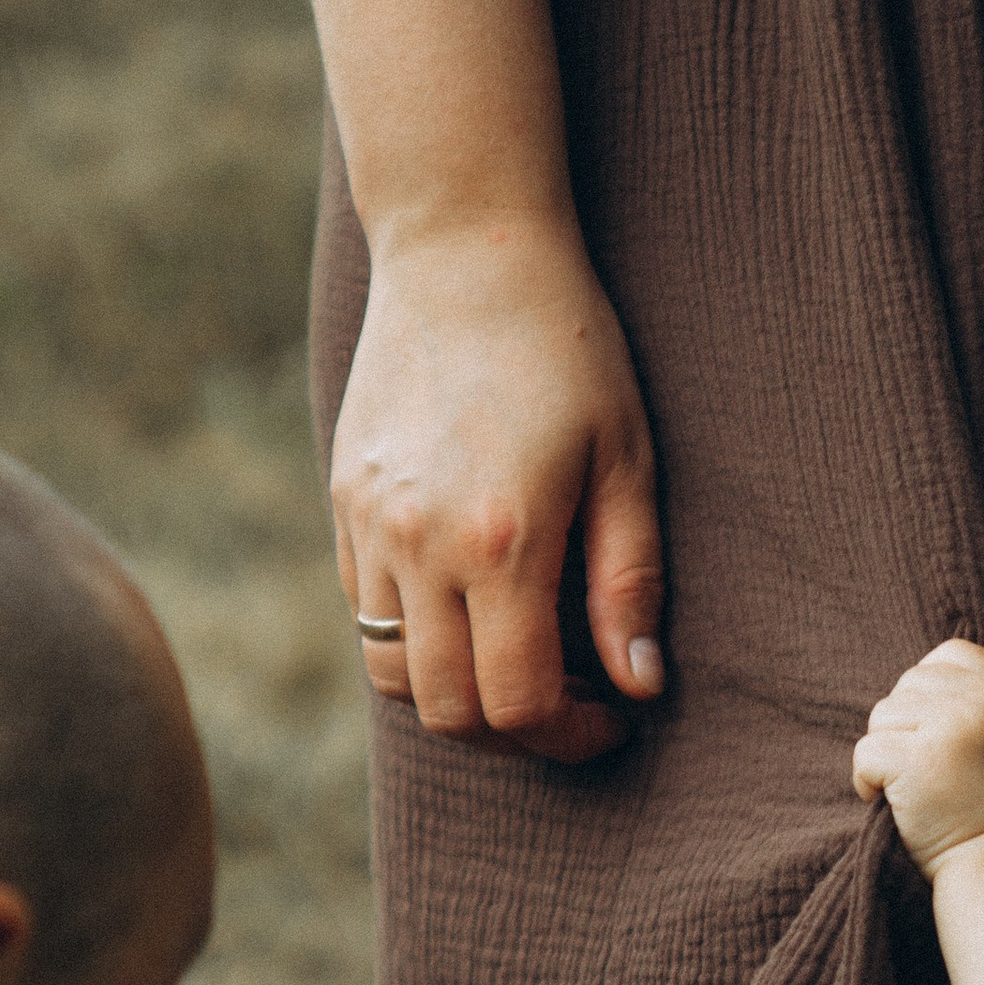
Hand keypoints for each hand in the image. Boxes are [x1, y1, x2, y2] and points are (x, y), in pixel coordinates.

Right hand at [332, 211, 665, 762]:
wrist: (463, 251)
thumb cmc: (567, 347)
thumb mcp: (625, 458)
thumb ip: (629, 580)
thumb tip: (640, 684)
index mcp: (500, 541)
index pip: (516, 703)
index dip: (568, 733)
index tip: (612, 715)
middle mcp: (419, 545)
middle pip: (447, 710)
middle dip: (514, 731)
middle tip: (570, 700)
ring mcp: (369, 526)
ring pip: (391, 673)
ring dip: (457, 692)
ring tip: (520, 656)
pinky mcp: (343, 504)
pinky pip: (367, 612)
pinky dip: (417, 638)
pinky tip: (474, 601)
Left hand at [851, 640, 983, 879]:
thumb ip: (982, 707)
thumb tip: (916, 684)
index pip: (952, 655)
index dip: (929, 692)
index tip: (933, 738)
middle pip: (910, 684)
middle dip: (904, 727)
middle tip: (923, 774)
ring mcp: (954, 727)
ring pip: (883, 714)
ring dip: (885, 753)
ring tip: (913, 791)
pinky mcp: (918, 759)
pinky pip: (865, 750)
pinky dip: (866, 781)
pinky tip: (890, 805)